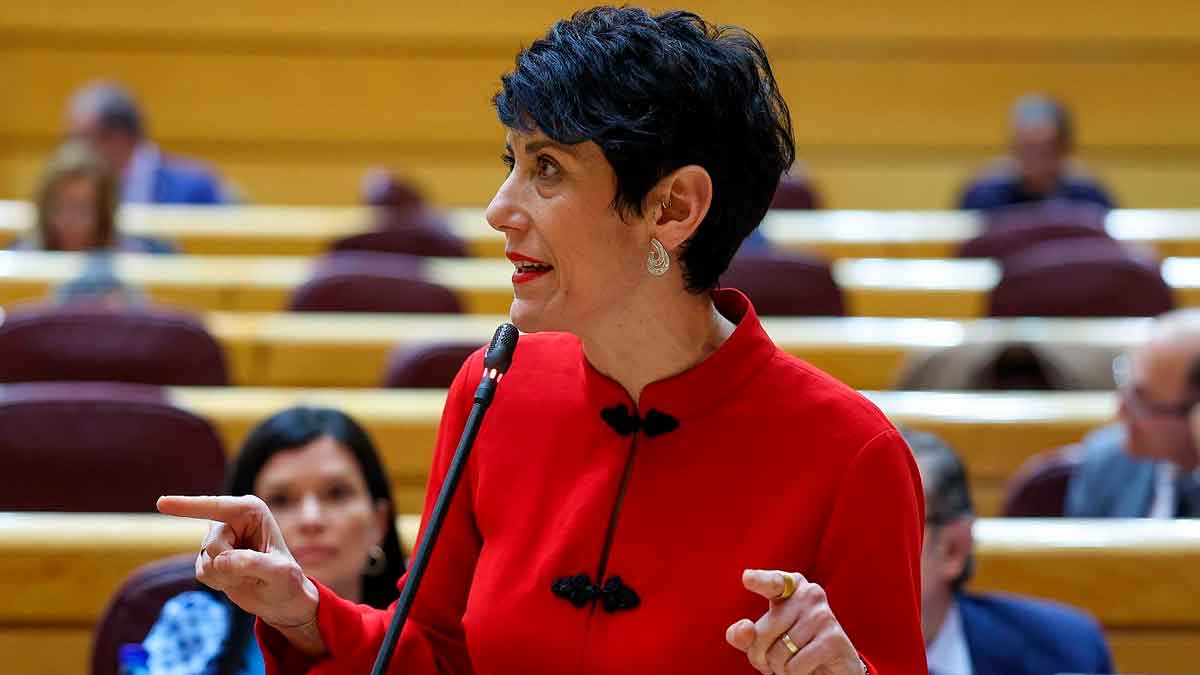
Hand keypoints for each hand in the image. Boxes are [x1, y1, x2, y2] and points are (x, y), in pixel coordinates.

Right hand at [157, 495, 324, 653]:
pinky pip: (201, 572)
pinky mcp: (207, 556)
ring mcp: (217, 537)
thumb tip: (221, 560)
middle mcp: (231, 519)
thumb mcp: (280, 573)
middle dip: (233, 565)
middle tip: (256, 570)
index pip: (215, 507)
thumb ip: (254, 564)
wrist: (281, 599)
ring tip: (248, 575)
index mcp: (251, 510)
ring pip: (205, 561)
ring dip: (227, 576)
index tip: (160, 503)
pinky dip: (218, 582)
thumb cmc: (286, 581)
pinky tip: (236, 580)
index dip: (187, 506)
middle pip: (213, 544)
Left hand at [725, 569, 862, 674]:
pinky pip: (794, 667)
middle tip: (776, 659)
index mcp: (790, 586)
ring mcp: (822, 615)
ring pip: (778, 653)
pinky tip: (809, 668)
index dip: (759, 581)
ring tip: (796, 661)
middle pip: (761, 634)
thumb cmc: (793, 648)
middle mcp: (809, 593)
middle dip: (761, 657)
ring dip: (780, 668)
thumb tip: (744, 628)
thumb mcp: (764, 639)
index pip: (772, 582)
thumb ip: (745, 634)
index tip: (746, 577)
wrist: (834, 668)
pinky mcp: (833, 639)